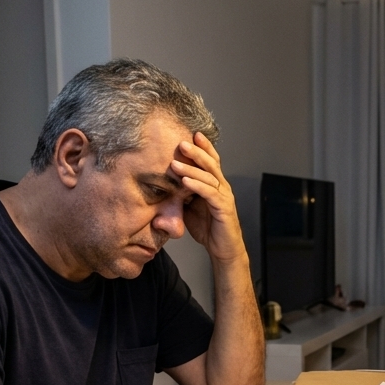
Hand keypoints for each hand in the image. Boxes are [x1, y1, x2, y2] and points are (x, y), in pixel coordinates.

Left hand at [168, 132, 244, 261]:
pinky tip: (185, 181)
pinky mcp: (224, 209)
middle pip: (211, 164)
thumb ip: (180, 196)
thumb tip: (160, 188)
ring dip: (192, 168)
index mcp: (215, 184)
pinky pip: (210, 193)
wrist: (224, 249)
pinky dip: (197, 186)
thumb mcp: (189, 208)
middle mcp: (222, 187)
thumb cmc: (208, 228)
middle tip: (181, 142)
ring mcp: (224, 197)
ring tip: (175, 162)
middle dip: (196, 152)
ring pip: (209, 176)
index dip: (203, 147)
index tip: (190, 134)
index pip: (210, 161)